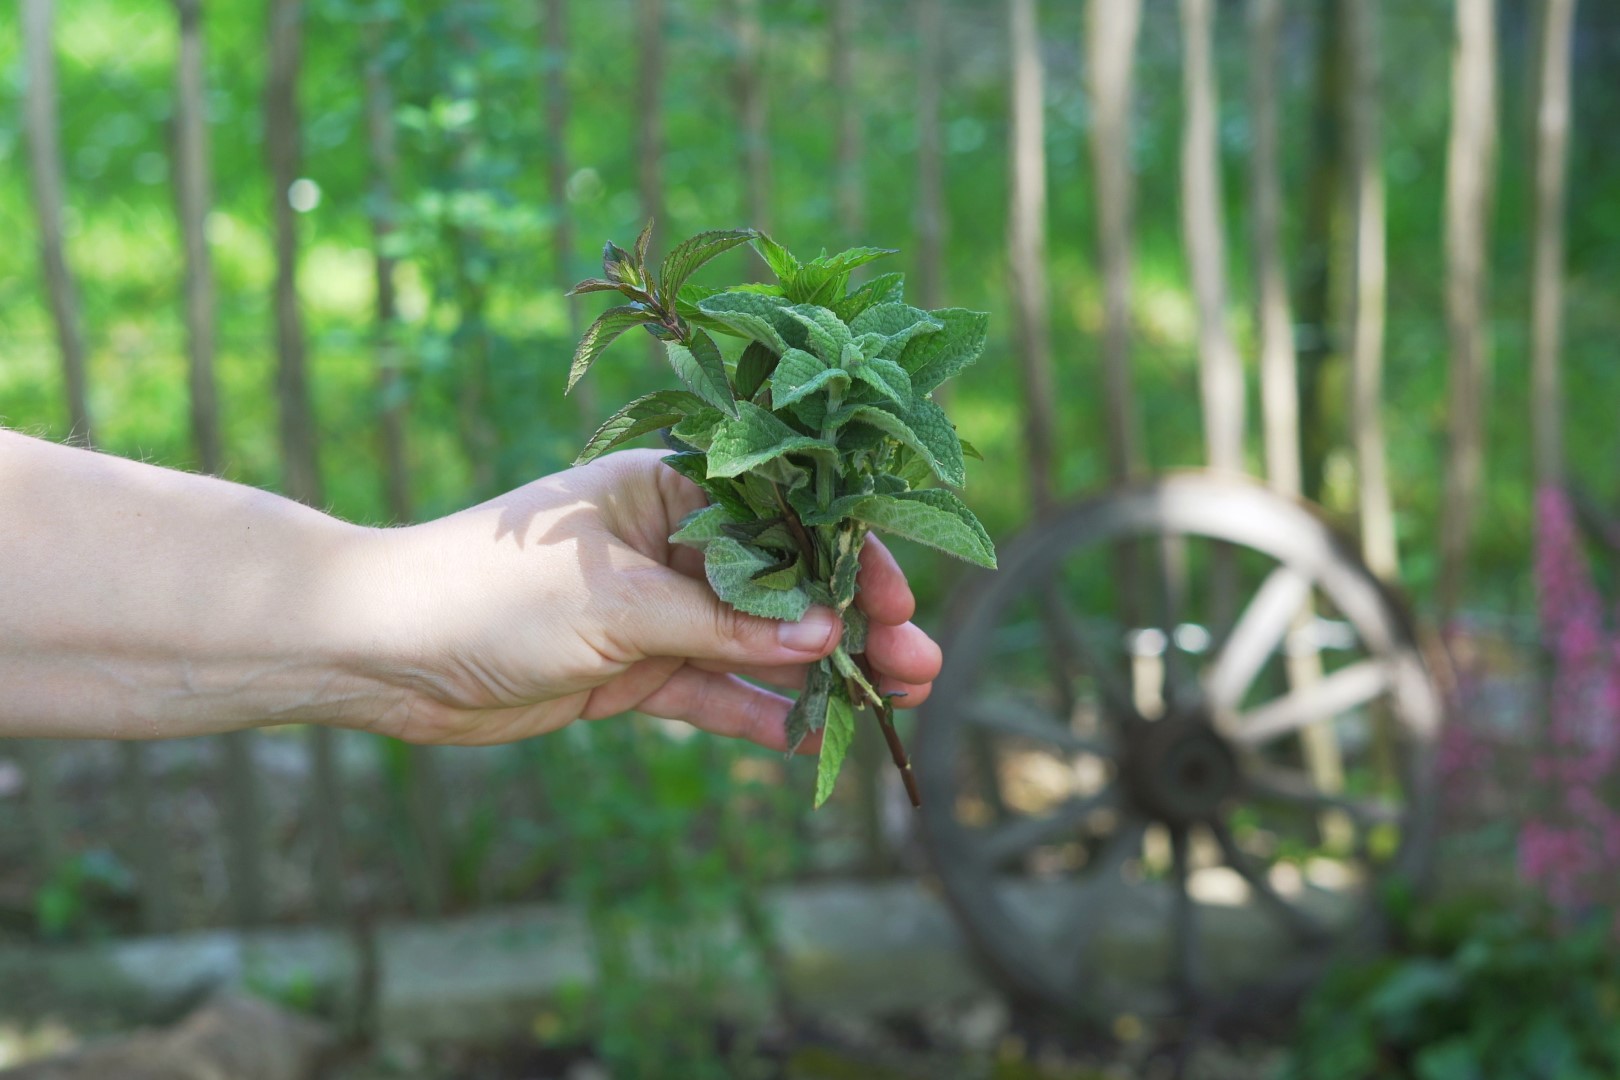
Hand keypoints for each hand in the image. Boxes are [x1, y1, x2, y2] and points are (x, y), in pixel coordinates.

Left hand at [371, 449, 941, 750]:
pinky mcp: (632, 670)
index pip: (783, 513)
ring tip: (893, 704)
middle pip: (785, 581)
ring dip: (821, 673)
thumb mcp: (616, 602)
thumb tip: (828, 640)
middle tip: (919, 665)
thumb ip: (723, 624)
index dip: (847, 556)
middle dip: (853, 622)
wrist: (381, 651)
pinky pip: (713, 691)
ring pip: (757, 642)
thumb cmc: (490, 589)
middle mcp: (669, 542)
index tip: (896, 601)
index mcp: (668, 486)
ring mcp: (654, 609)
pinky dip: (757, 713)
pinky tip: (809, 739)